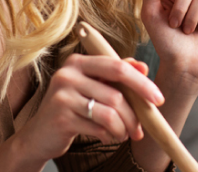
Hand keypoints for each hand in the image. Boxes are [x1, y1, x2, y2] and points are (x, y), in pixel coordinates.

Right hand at [18, 54, 163, 161]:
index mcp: (78, 61)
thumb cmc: (72, 107)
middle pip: (116, 92)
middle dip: (135, 113)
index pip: (117, 66)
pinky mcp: (61, 117)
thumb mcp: (92, 86)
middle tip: (142, 129)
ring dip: (122, 128)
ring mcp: (62, 95)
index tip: (158, 98)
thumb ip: (115, 74)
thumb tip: (143, 67)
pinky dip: (110, 135)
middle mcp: (68, 73)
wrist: (39, 134)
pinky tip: (108, 136)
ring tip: (123, 135)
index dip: (141, 82)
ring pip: (110, 113)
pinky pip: (98, 127)